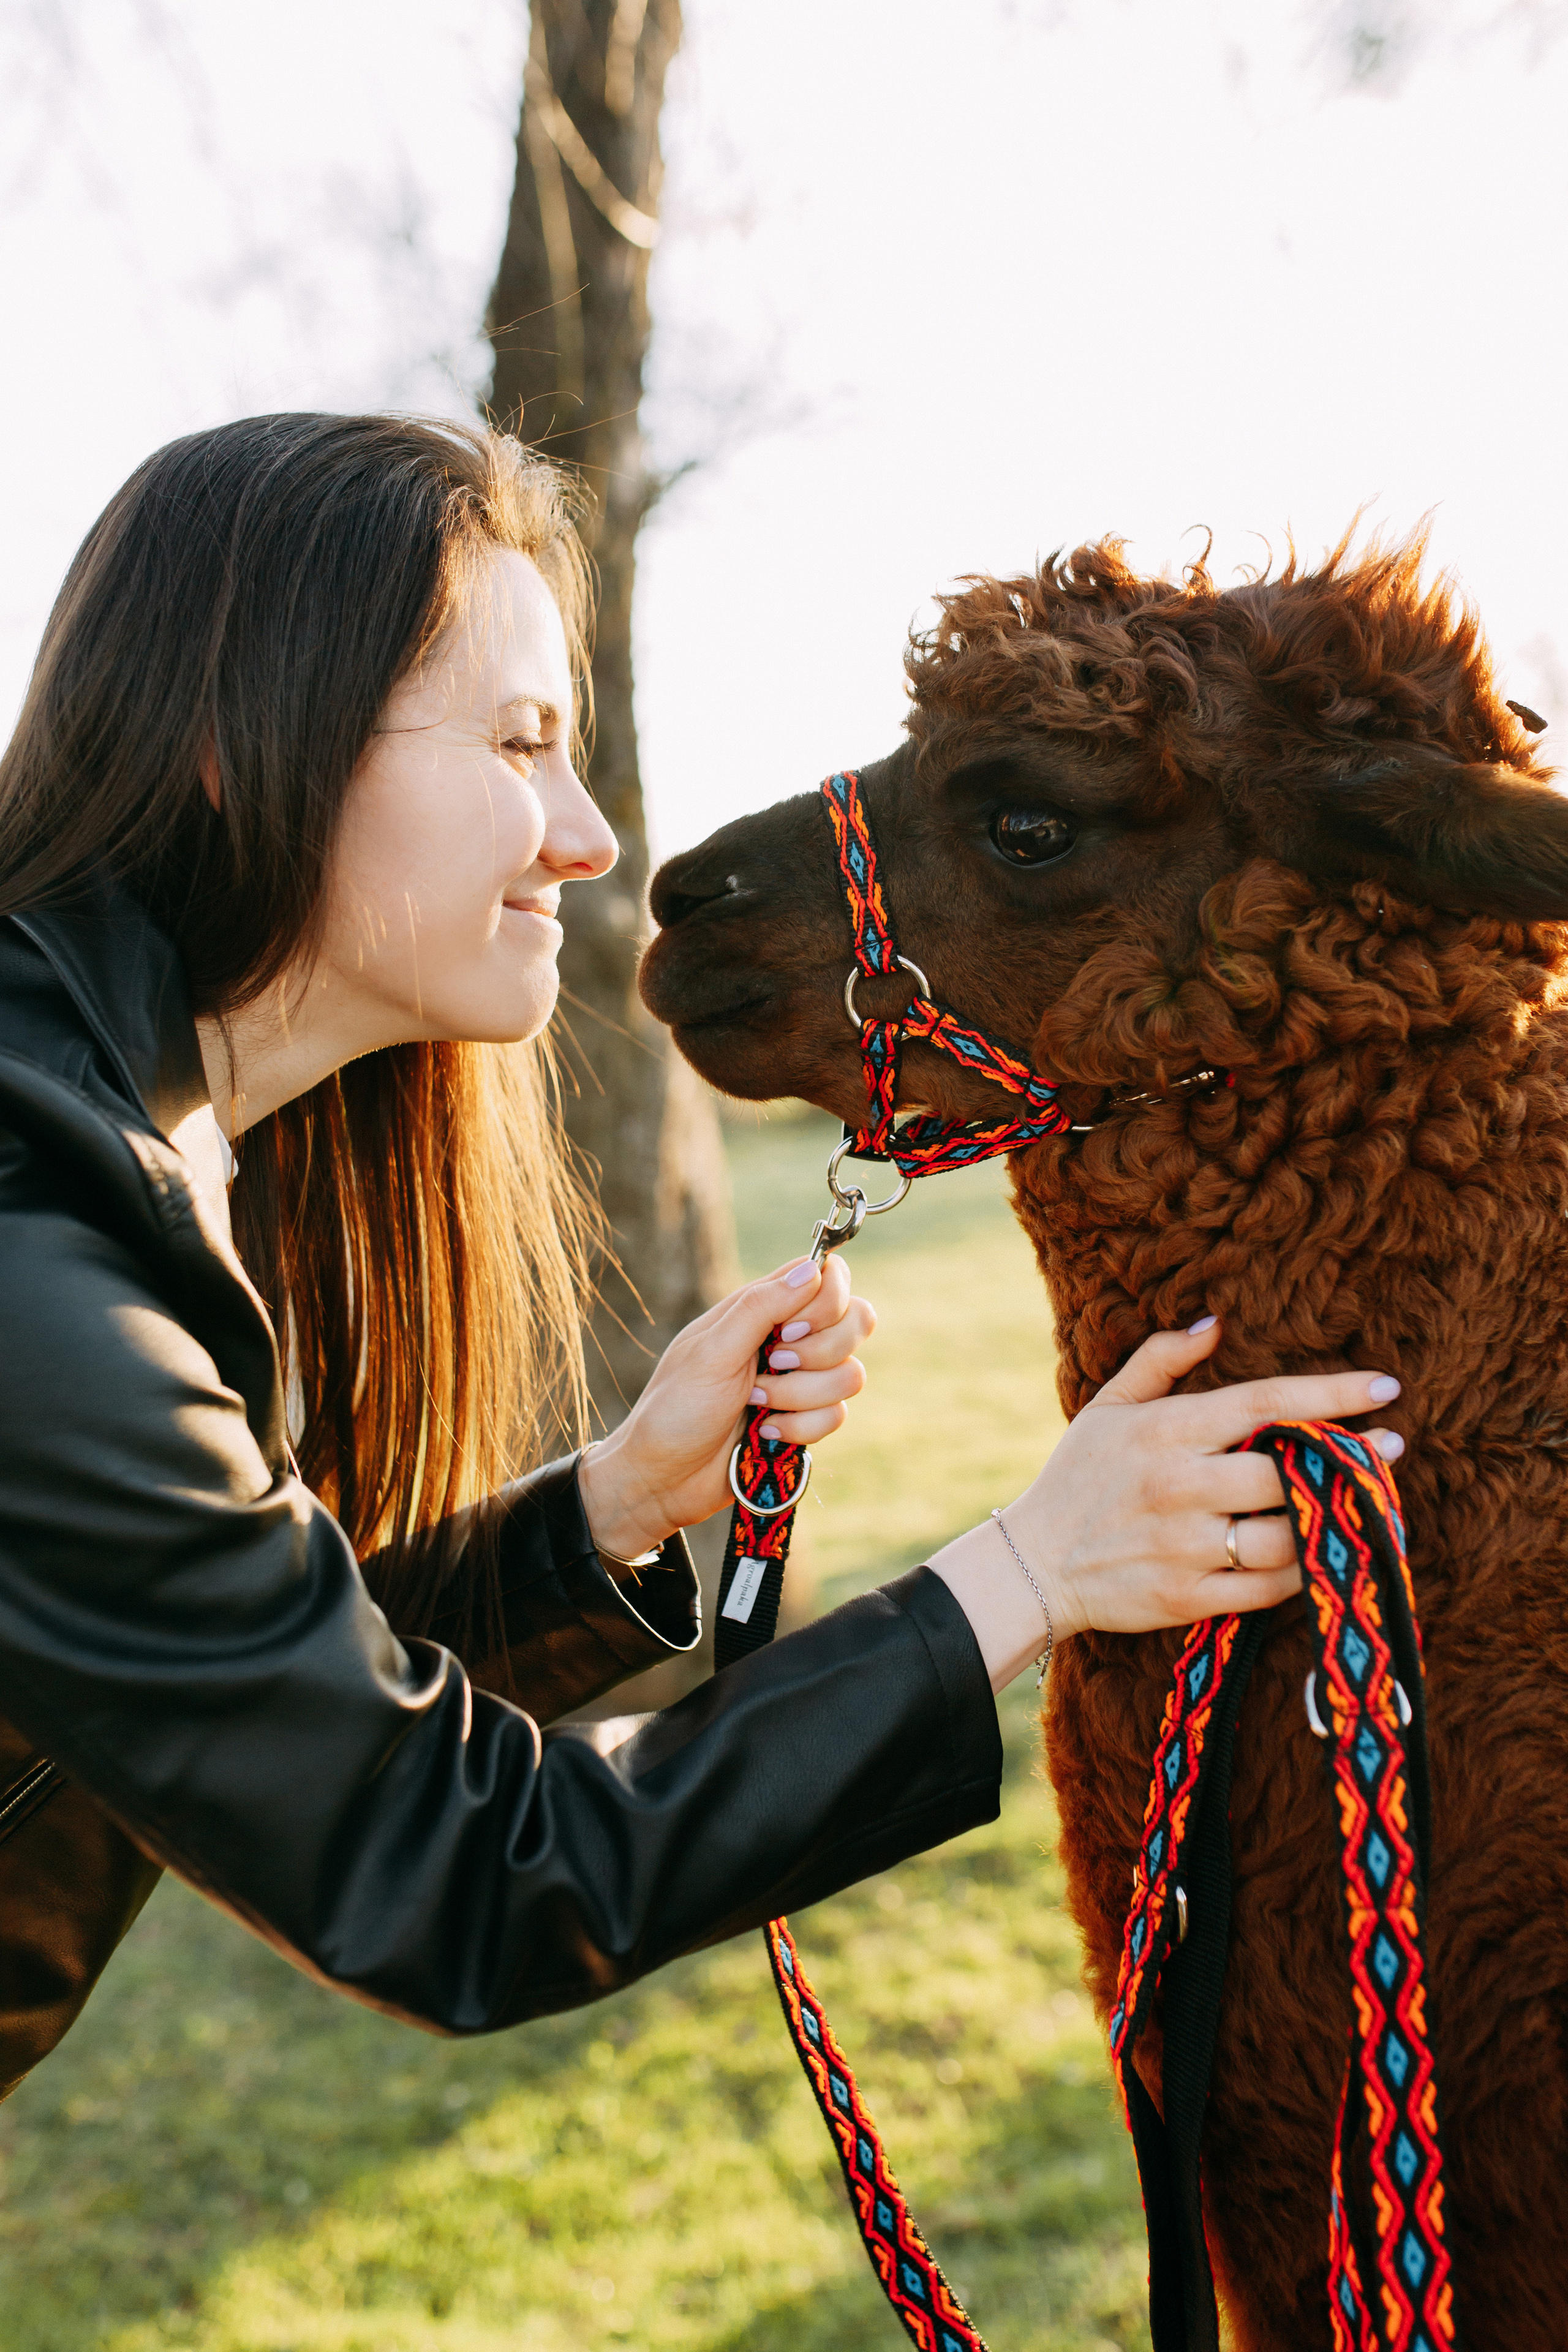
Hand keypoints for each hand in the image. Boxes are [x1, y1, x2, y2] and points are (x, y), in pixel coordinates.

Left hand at [577, 1255, 875, 1560]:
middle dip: (819, 1353)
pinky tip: (766, 1434)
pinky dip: (801, 1428)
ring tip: (756, 1404)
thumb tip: (812, 1269)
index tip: (791, 1329)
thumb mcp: (712, 1352)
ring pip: (850, 1373)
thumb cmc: (676, 1409)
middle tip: (771, 1366)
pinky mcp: (806, 1420)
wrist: (664, 1479)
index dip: (827, 1300)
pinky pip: (838, 1415)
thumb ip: (761, 1307)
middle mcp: (787, 1338)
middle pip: (855, 1320)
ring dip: (802, 1396)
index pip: (826, 1276)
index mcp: (760, 1308)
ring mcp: (800, 1380)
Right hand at [931, 1318, 1404, 1691]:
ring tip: (1366, 1503)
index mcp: (1165, 1431)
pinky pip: (1268, 1588)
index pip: (1264, 1403)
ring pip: (1286, 1534)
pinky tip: (1324, 1552)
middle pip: (1286, 1471)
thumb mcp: (1108, 1407)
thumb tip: (1215, 1323)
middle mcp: (1178, 1486)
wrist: (1034, 1563)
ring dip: (1333, 1519)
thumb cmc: (1078, 1478)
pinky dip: (1304, 1572)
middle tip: (1392, 1448)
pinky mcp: (1188, 1597)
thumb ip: (1161, 1360)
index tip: (1384, 1386)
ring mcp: (1185, 1546)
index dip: (1331, 1393)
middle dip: (1350, 1459)